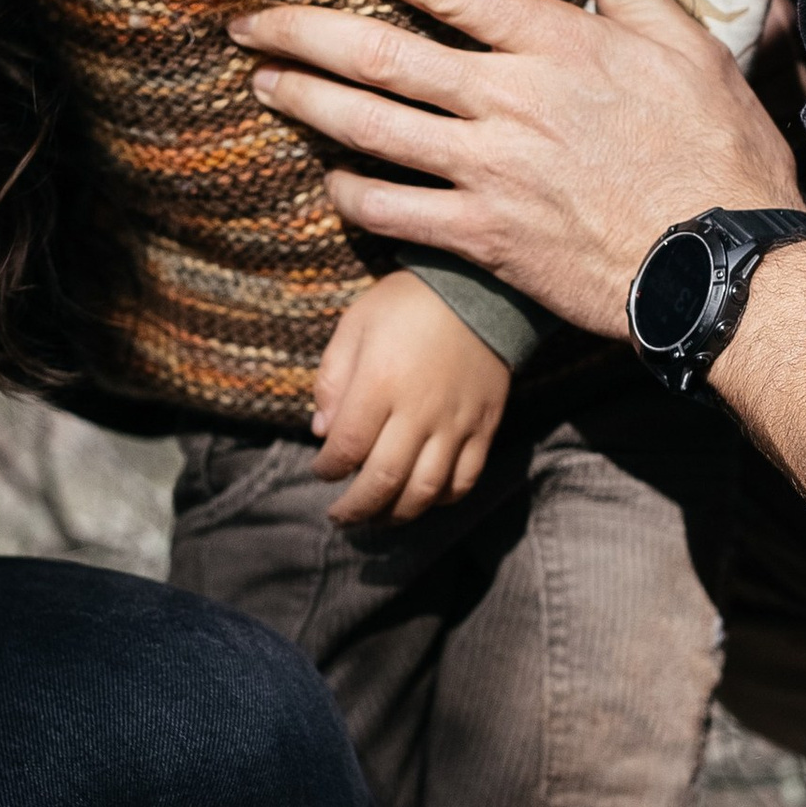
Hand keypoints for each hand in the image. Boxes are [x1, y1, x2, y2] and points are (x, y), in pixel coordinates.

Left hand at [232, 0, 802, 336]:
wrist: (721, 263)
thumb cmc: (717, 154)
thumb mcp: (689, 48)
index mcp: (555, 46)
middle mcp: (508, 103)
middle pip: (381, 56)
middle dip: (303, 34)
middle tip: (249, 23)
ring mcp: (489, 174)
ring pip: (372, 131)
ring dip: (308, 105)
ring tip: (264, 84)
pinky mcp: (485, 239)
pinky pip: (396, 213)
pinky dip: (354, 195)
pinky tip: (332, 182)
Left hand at [311, 270, 507, 524]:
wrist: (477, 288)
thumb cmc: (406, 304)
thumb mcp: (354, 324)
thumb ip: (332, 379)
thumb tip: (322, 431)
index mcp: (380, 383)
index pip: (346, 448)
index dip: (327, 469)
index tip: (321, 469)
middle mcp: (419, 411)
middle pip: (384, 481)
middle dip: (356, 507)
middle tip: (340, 515)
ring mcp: (456, 423)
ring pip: (425, 490)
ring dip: (396, 514)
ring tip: (378, 517)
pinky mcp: (484, 427)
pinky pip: (465, 479)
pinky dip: (441, 499)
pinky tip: (422, 498)